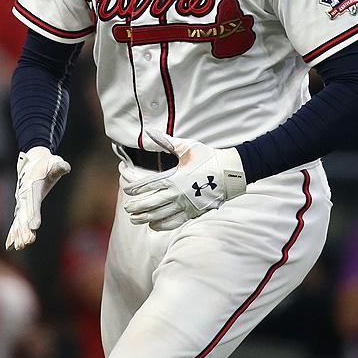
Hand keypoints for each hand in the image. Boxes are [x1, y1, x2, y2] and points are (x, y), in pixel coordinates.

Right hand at [6, 146, 69, 249]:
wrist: (31, 162)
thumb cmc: (45, 164)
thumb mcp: (53, 163)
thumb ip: (59, 166)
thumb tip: (65, 167)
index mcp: (32, 187)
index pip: (33, 203)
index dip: (34, 215)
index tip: (34, 227)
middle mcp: (24, 197)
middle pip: (24, 215)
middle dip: (25, 229)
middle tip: (26, 242)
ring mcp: (21, 203)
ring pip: (19, 221)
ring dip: (19, 234)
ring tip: (19, 247)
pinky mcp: (21, 208)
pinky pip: (16, 222)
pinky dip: (13, 233)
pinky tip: (11, 245)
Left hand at [123, 129, 245, 230]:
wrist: (231, 172)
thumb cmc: (208, 157)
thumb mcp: (186, 147)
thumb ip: (165, 141)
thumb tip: (149, 132)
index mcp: (174, 177)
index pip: (149, 185)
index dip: (135, 189)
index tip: (126, 191)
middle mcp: (177, 193)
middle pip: (151, 202)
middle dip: (137, 206)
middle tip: (127, 209)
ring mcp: (186, 205)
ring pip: (161, 215)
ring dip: (146, 217)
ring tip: (134, 219)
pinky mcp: (194, 212)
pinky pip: (175, 221)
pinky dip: (162, 224)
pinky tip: (153, 225)